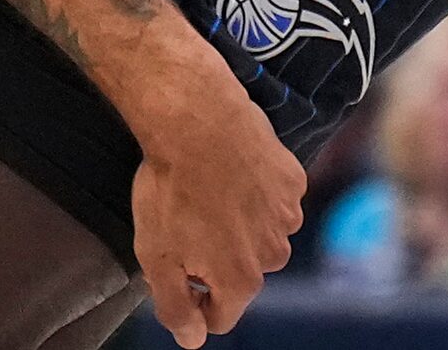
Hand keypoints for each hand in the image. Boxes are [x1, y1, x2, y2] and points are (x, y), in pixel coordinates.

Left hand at [125, 59, 303, 344]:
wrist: (196, 119)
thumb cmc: (171, 187)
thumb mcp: (155, 255)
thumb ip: (174, 306)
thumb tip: (191, 340)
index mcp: (241, 280)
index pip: (219, 316)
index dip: (191, 299)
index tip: (174, 269)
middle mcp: (274, 255)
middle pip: (241, 274)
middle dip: (215, 258)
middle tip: (185, 221)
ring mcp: (288, 216)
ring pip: (259, 234)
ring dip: (237, 222)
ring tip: (205, 192)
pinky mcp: (292, 181)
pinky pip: (272, 197)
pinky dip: (253, 189)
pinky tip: (228, 170)